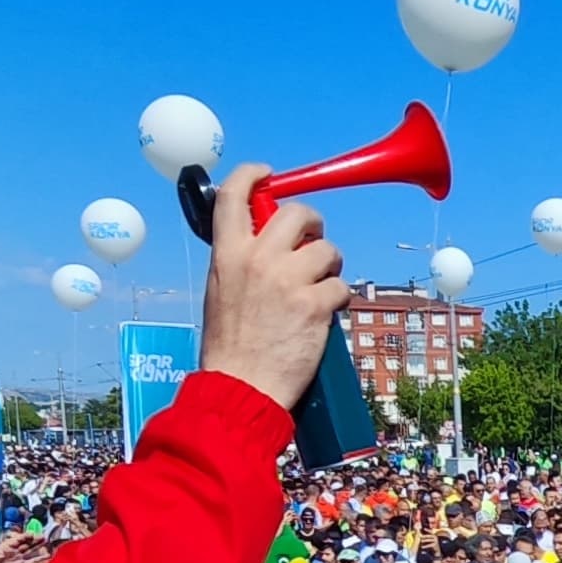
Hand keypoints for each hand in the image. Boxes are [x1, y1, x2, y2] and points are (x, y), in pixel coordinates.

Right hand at [198, 163, 348, 414]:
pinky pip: (341, 287)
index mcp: (227, 255)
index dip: (252, 175)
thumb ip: (239, 261)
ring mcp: (288, 281)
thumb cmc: (229, 348)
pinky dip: (338, 300)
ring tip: (319, 288)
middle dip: (313, 223)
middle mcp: (258, 260)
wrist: (240, 389)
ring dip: (330, 266)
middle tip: (314, 241)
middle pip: (298, 213)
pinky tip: (324, 315)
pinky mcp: (315, 305)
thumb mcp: (220, 292)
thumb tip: (264, 243)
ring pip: (327, 249)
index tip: (267, 174)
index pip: (234, 195)